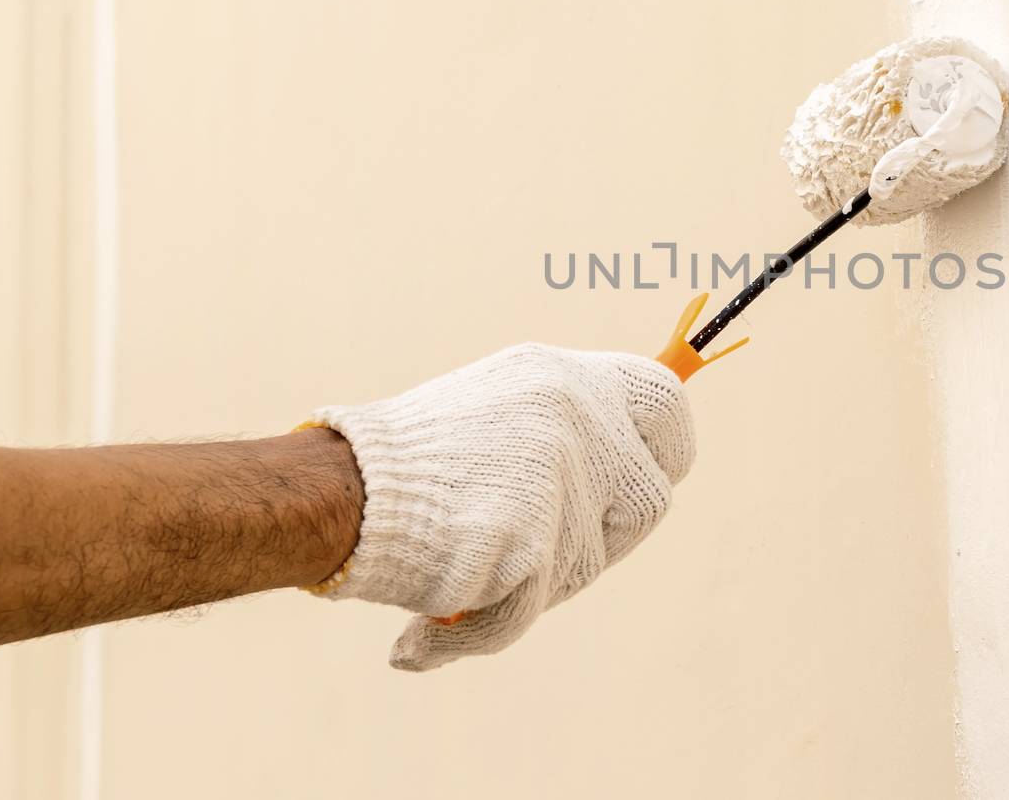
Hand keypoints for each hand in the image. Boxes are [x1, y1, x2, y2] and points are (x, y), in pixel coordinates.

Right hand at [309, 343, 694, 670]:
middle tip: (554, 552)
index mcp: (567, 376)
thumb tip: (639, 459)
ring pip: (591, 562)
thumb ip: (568, 429)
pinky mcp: (531, 538)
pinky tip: (427, 631)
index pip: (666, 399)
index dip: (670, 447)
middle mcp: (574, 414)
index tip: (659, 473)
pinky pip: (529, 605)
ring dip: (542, 582)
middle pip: (650, 499)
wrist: (338, 490)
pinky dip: (482, 625)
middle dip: (613, 538)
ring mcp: (557, 474)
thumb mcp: (504, 408)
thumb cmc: (413, 464)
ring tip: (473, 566)